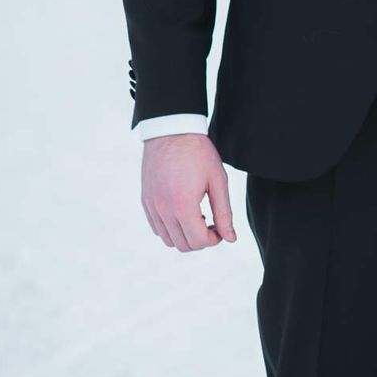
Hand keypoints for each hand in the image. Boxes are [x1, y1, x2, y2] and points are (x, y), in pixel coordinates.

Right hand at [141, 133, 236, 250]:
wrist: (172, 132)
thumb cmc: (199, 154)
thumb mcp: (218, 181)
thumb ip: (224, 212)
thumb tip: (230, 238)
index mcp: (183, 204)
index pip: (197, 241)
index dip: (214, 240)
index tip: (221, 229)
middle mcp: (163, 209)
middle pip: (182, 244)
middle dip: (201, 240)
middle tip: (213, 225)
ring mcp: (151, 206)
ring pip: (168, 239)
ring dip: (186, 236)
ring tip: (199, 217)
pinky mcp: (146, 201)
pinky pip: (157, 228)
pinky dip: (172, 229)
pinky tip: (185, 213)